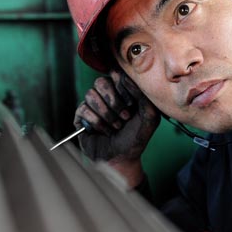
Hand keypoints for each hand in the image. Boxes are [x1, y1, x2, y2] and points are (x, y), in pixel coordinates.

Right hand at [73, 70, 159, 185]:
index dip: (123, 86)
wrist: (122, 158)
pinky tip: (105, 131)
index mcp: (122, 90)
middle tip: (125, 117)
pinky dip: (97, 122)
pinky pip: (83, 108)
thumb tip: (128, 79)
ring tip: (116, 126)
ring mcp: (92, 105)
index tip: (131, 103)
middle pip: (101, 82)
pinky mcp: (81, 116)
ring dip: (107, 114)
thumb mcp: (149, 117)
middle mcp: (106, 95)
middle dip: (115, 102)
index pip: (116, 73)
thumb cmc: (136, 137)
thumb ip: (144, 96)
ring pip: (91, 94)